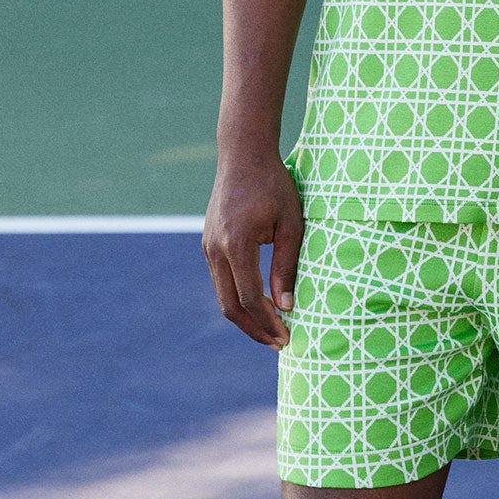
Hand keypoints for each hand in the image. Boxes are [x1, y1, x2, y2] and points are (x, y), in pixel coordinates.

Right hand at [203, 145, 304, 347]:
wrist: (243, 155)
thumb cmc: (274, 185)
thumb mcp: (291, 224)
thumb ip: (286, 265)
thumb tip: (287, 306)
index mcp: (236, 244)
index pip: (248, 297)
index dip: (267, 322)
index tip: (287, 336)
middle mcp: (215, 249)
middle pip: (229, 306)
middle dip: (255, 329)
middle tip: (280, 342)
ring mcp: (208, 247)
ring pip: (222, 296)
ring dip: (247, 316)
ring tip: (274, 328)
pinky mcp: (209, 244)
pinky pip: (221, 281)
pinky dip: (239, 298)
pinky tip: (262, 303)